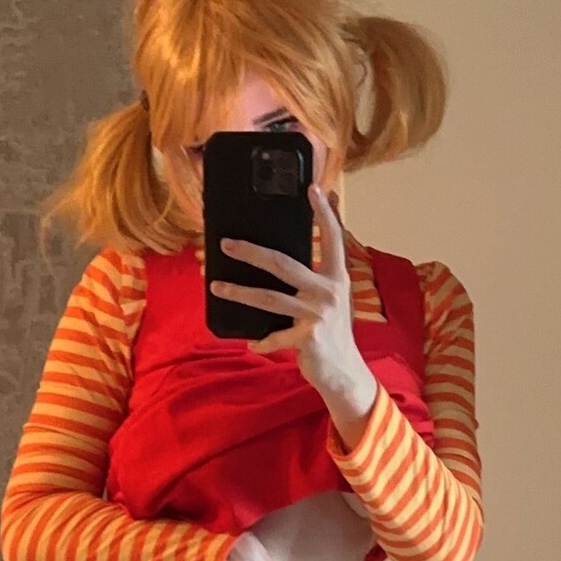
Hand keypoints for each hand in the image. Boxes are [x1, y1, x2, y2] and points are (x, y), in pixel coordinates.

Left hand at [208, 183, 378, 437]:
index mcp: (336, 277)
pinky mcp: (307, 338)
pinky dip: (262, 341)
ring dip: (239, 293)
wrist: (345, 372)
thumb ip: (323, 269)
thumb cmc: (333, 331)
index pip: (332, 237)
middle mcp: (329, 291)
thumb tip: (308, 242)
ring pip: (269, 298)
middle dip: (251, 252)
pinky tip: (251, 343)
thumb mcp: (333, 297)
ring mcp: (317, 314)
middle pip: (282, 263)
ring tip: (216, 287)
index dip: (324, 212)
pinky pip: (275, 337)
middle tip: (226, 244)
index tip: (312, 188)